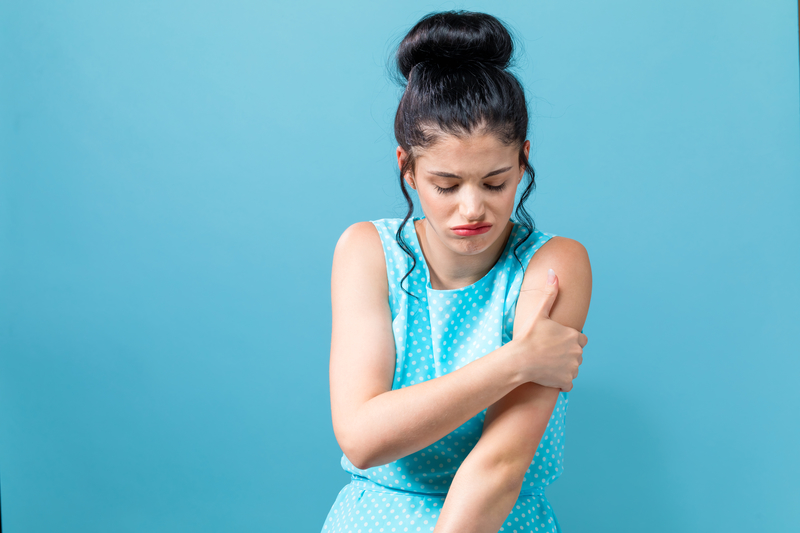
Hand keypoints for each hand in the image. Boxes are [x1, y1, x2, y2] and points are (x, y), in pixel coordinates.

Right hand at [511, 268, 587, 390]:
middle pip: (577, 354)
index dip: (568, 340)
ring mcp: (573, 368)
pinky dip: (560, 381)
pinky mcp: (567, 381)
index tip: (555, 341)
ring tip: (547, 364)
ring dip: (564, 368)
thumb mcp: (539, 313)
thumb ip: (550, 293)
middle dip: (567, 354)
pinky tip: (548, 375)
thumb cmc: (528, 336)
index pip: (581, 339)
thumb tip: (553, 273)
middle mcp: (578, 352)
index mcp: (575, 336)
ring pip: (573, 368)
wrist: (519, 360)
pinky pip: (568, 382)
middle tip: (549, 353)